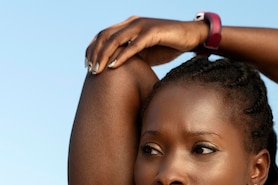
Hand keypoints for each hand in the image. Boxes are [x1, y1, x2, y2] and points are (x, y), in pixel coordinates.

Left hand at [85, 16, 207, 73]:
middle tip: (90, 70)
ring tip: (97, 70)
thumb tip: (117, 70)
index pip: (103, 34)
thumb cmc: (167, 45)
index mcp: (128, 25)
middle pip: (105, 36)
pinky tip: (114, 67)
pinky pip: (133, 45)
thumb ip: (131, 56)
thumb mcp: (145, 52)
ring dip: (104, 56)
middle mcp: (132, 22)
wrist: (190, 37)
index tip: (87, 64)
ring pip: (115, 39)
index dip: (92, 48)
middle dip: (95, 54)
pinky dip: (122, 56)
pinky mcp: (152, 32)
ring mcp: (141, 26)